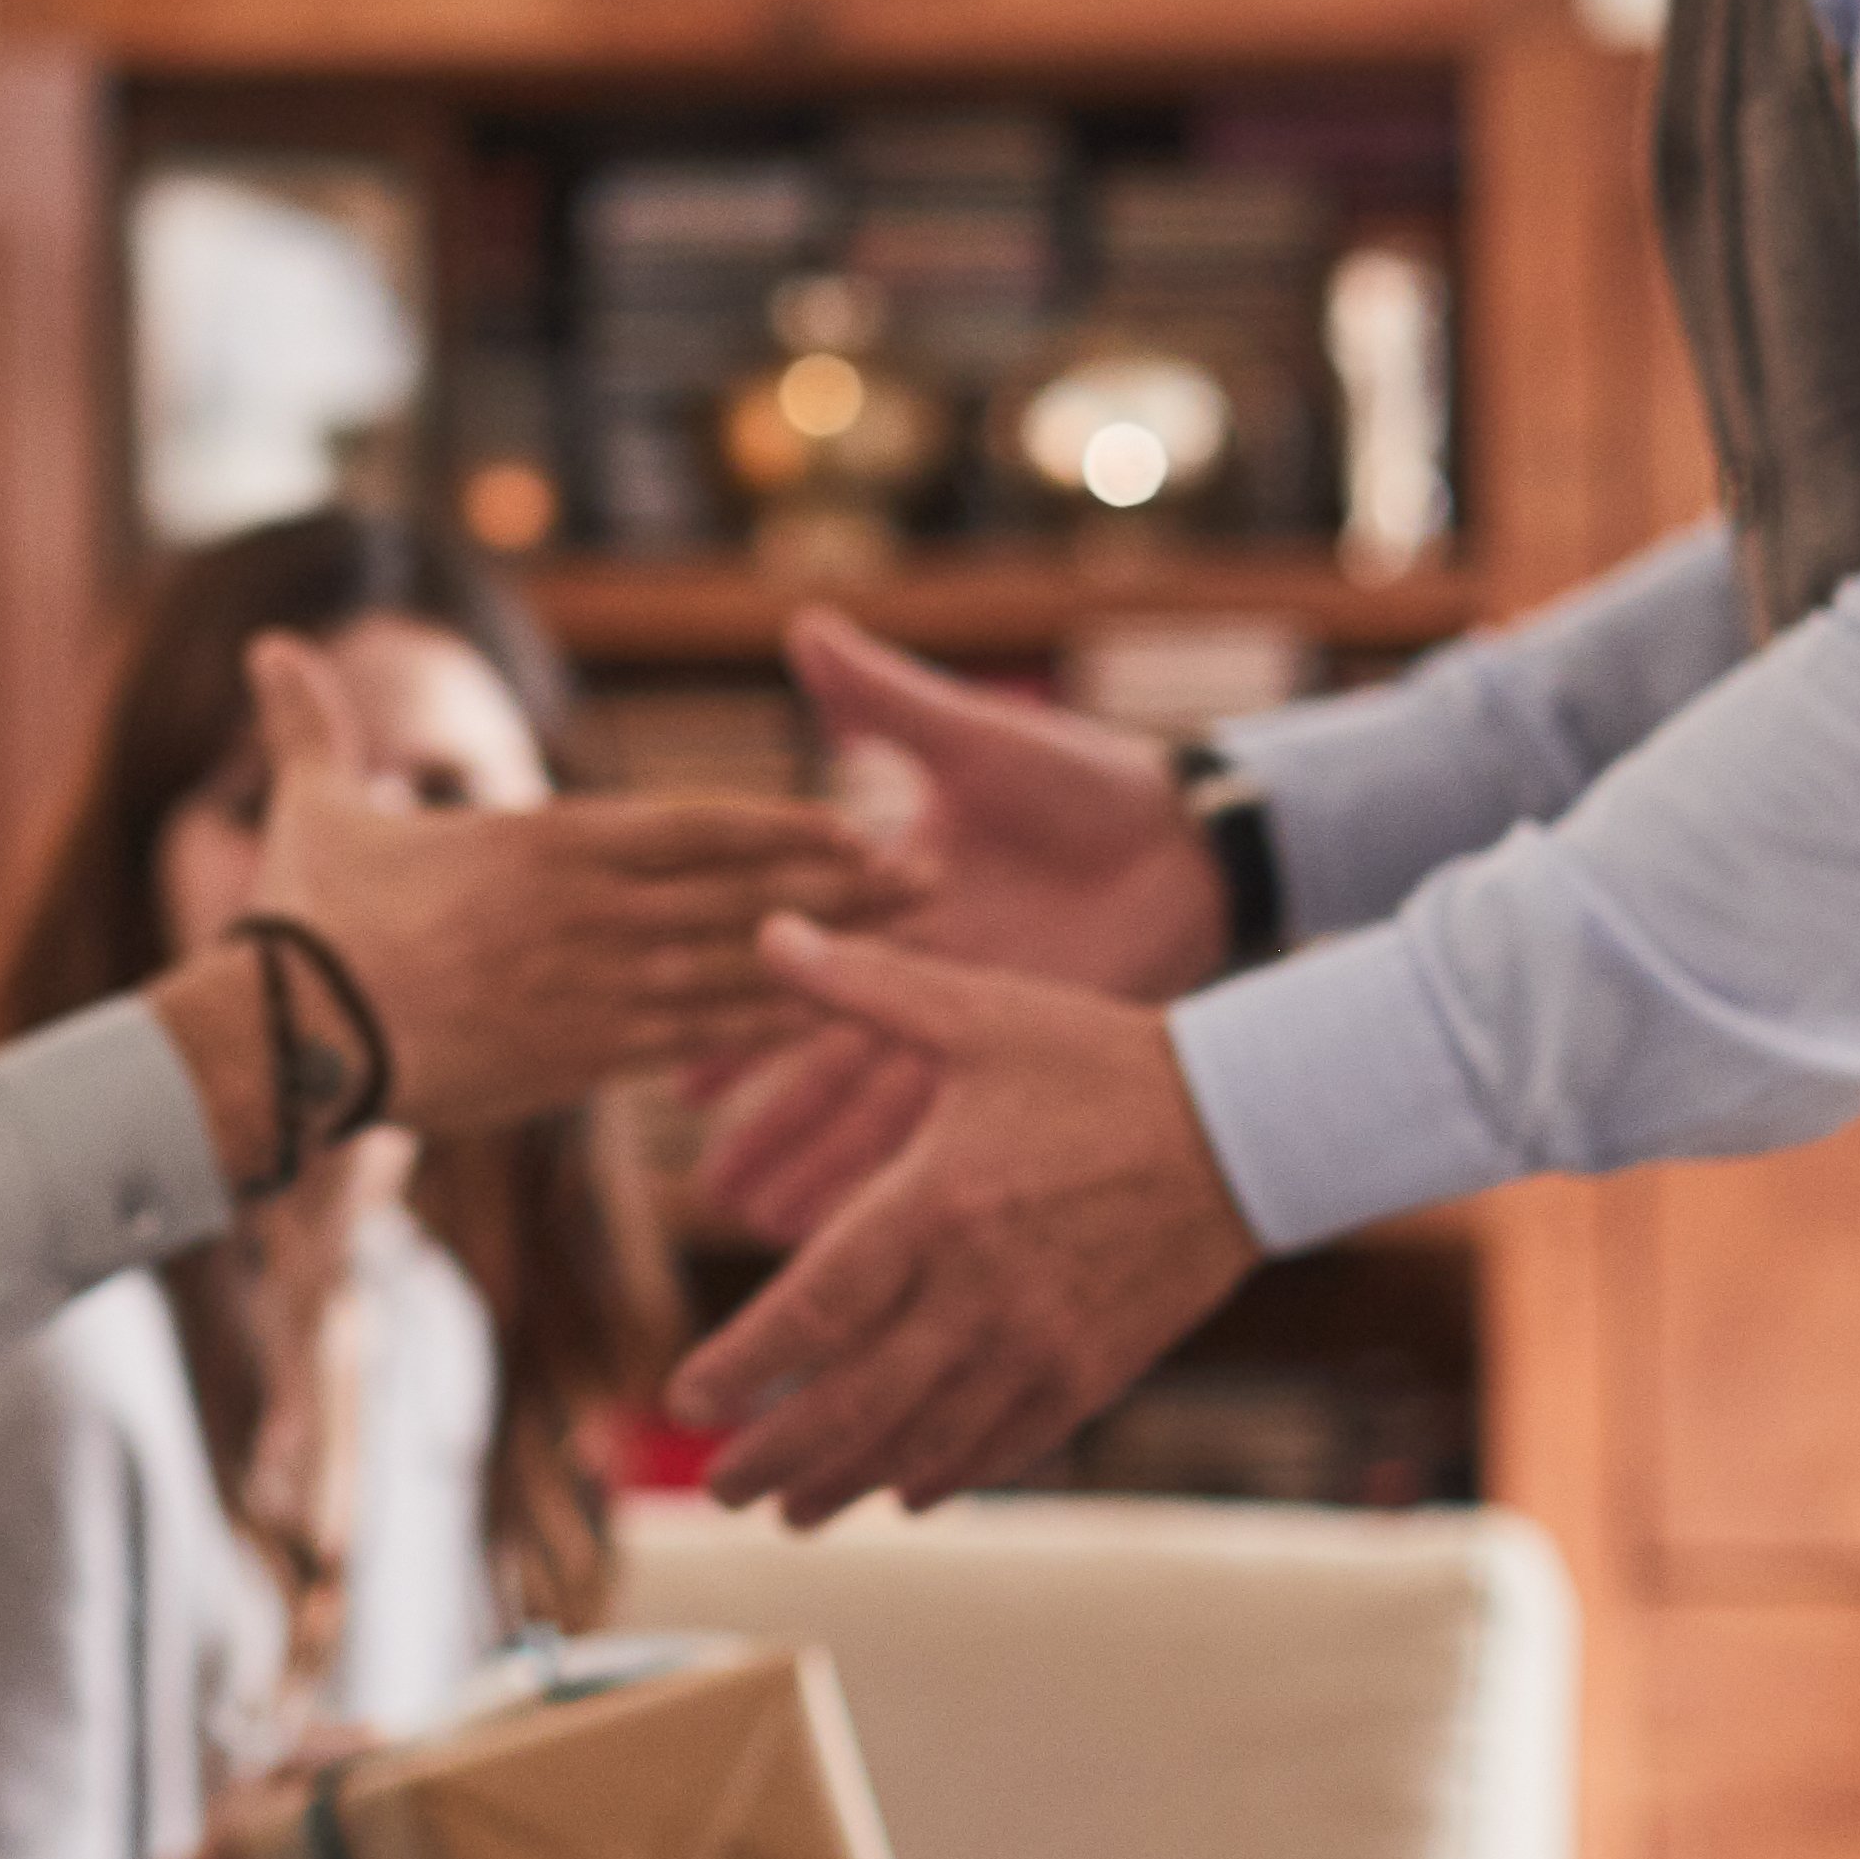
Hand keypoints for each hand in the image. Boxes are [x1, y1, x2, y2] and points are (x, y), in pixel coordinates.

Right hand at [247, 634, 900, 1136]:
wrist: (284, 1039)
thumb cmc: (307, 922)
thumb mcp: (314, 808)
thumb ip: (313, 726)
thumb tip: (265, 645)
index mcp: (545, 843)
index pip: (695, 828)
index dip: (784, 825)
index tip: (856, 822)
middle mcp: (587, 915)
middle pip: (742, 896)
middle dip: (846, 886)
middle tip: (937, 878)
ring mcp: (591, 993)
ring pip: (737, 971)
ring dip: (834, 958)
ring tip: (918, 949)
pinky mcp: (579, 1063)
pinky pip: (697, 1045)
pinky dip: (767, 1032)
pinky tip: (830, 1025)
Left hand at [662, 923, 1261, 1522]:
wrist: (1249, 1125)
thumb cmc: (1101, 1061)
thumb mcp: (979, 1010)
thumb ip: (863, 986)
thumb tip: (766, 931)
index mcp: (936, 1203)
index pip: (813, 1310)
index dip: (743, 1367)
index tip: (686, 1398)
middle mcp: (980, 1290)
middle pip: (853, 1402)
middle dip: (775, 1454)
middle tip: (717, 1485)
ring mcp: (1040, 1342)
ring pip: (921, 1440)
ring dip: (847, 1482)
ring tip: (791, 1510)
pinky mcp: (1093, 1371)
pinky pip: (1003, 1444)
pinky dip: (945, 1474)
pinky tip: (905, 1490)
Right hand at [691, 625, 1228, 1236]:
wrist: (1190, 842)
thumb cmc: (1088, 781)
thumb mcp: (974, 740)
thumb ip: (884, 699)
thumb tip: (805, 628)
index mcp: (887, 902)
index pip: (786, 963)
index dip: (728, 1015)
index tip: (669, 1068)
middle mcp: (920, 975)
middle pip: (820, 1063)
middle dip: (763, 1130)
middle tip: (703, 1191)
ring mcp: (972, 1024)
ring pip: (877, 1113)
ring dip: (824, 1171)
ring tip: (761, 1231)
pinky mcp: (1024, 1056)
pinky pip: (950, 1129)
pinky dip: (908, 1177)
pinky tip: (872, 1229)